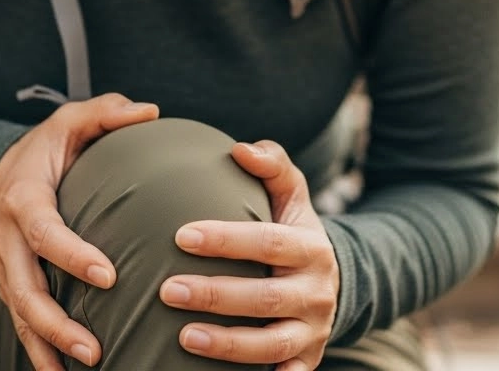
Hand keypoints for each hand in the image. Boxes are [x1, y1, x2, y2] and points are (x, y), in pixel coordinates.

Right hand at [0, 94, 158, 369]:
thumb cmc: (49, 147)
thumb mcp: (73, 120)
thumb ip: (108, 113)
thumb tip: (151, 112)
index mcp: (22, 198)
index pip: (43, 232)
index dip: (71, 255)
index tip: (108, 276)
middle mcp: (6, 238)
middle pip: (23, 289)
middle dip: (56, 323)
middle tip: (95, 348)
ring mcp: (4, 266)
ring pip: (19, 314)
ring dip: (49, 346)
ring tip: (88, 366)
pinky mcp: (10, 285)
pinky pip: (21, 323)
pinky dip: (40, 352)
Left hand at [159, 140, 339, 369]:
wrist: (331, 280)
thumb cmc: (292, 230)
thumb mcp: (292, 195)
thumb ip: (272, 165)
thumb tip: (241, 148)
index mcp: (311, 247)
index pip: (268, 242)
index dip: (227, 240)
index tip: (182, 235)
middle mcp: (316, 292)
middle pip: (265, 297)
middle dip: (216, 295)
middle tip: (167, 290)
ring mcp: (312, 331)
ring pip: (271, 344)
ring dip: (227, 344)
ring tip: (183, 337)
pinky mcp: (306, 360)